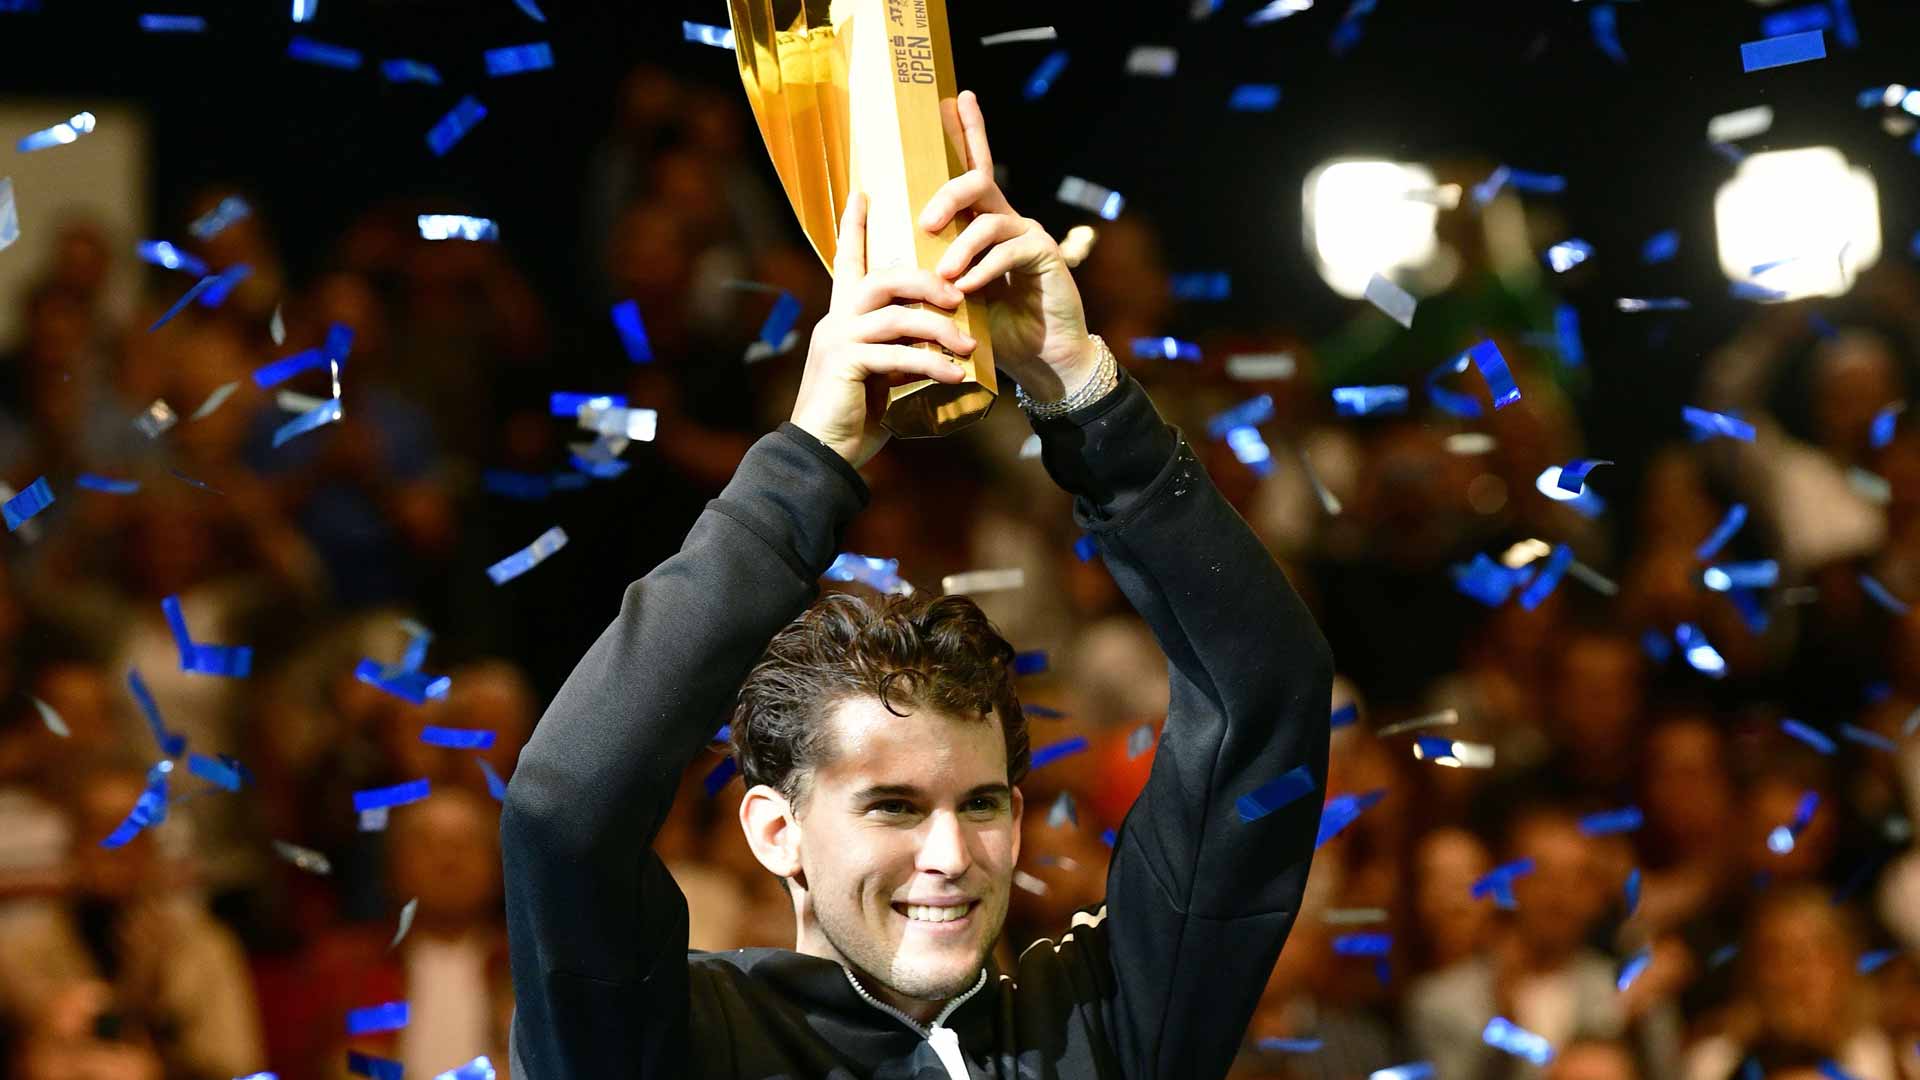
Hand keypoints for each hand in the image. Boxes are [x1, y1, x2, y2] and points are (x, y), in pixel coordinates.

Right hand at [792, 193, 973, 467]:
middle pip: (883, 278)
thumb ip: (901, 350)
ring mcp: (839, 340)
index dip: (853, 227)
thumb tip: (940, 345)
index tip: (862, 192)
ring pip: (896, 314)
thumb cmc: (853, 416)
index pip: (847, 261)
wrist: (821, 452)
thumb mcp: (882, 375)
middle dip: (927, 281)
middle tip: (959, 294)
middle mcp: (836, 320)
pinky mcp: (846, 365)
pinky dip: (931, 364)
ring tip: (969, 344)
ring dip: (938, 328)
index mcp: (842, 317)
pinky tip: (956, 375)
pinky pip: (898, 354)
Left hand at [919, 90, 1098, 402]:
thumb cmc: (996, 330)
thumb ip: (934, 271)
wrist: (1044, 360)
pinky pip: (1008, 250)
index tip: (960, 97)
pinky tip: (967, 289)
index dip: (971, 131)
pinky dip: (983, 269)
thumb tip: (889, 258)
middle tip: (923, 222)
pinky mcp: (1047, 257)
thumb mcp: (955, 297)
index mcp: (987, 223)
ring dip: (959, 248)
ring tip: (943, 278)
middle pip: (977, 181)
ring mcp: (1030, 235)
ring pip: (988, 219)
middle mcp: (1009, 220)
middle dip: (946, 194)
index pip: (976, 168)